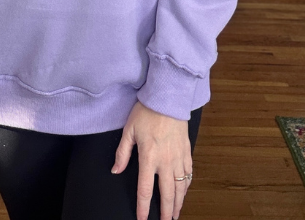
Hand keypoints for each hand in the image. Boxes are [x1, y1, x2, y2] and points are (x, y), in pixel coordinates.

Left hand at [112, 101, 191, 219]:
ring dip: (179, 202)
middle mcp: (166, 161)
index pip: (145, 189)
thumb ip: (122, 153)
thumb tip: (116, 170)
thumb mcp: (129, 130)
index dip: (143, 207)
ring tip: (176, 214)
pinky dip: (187, 185)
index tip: (143, 219)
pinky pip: (189, 173)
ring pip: (180, 187)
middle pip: (167, 194)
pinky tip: (184, 191)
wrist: (168, 97)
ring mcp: (178, 156)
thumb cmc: (146, 112)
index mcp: (149, 157)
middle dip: (166, 212)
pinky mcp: (187, 150)